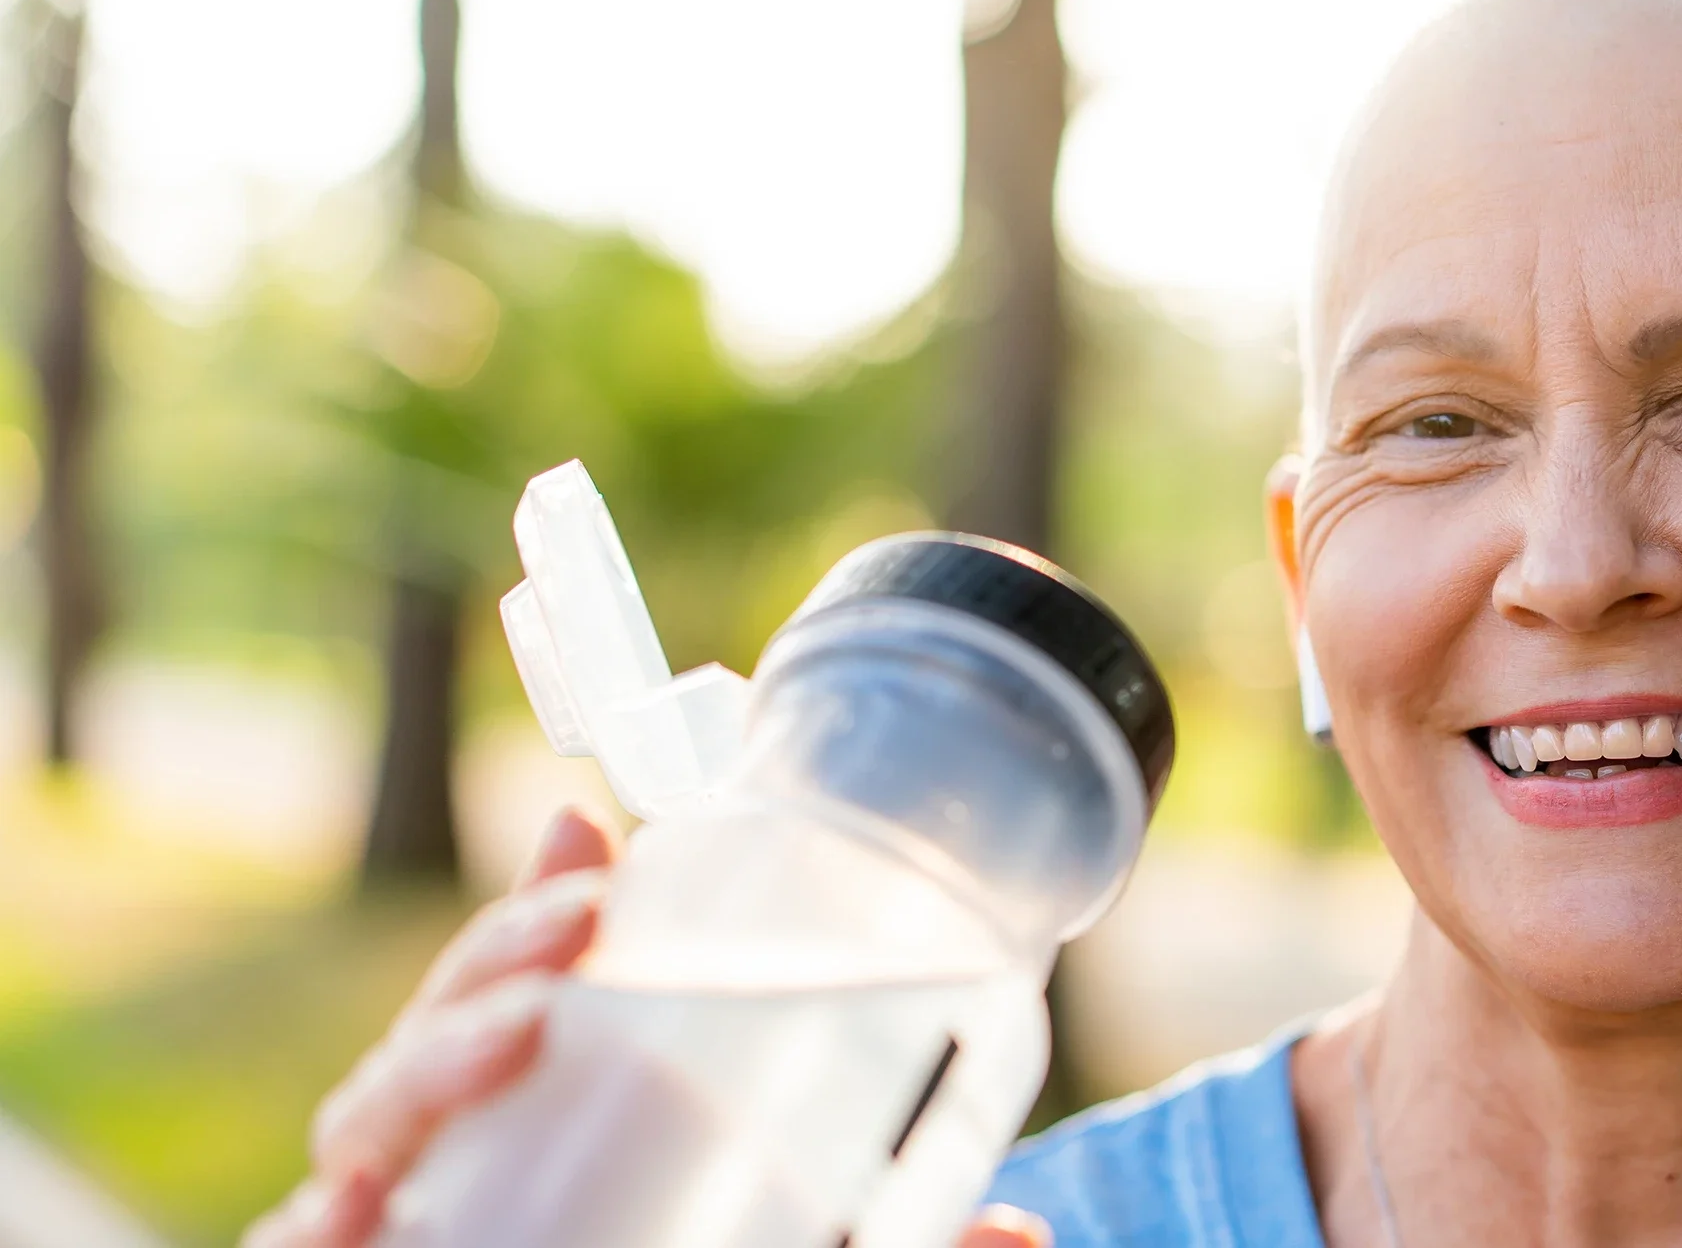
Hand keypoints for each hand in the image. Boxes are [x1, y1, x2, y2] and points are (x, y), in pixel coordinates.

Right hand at [242, 806, 1054, 1247]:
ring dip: (424, 1062)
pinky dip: (308, 1228)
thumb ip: (885, 1240)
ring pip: (367, 1129)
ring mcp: (404, 1223)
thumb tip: (1025, 1236)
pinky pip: (303, 1246)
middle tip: (584, 911)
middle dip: (493, 958)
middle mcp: (458, 1166)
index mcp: (543, 1124)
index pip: (522, 1000)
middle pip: (442, 1040)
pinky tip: (345, 1210)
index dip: (542, 910)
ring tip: (523, 1022)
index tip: (595, 828)